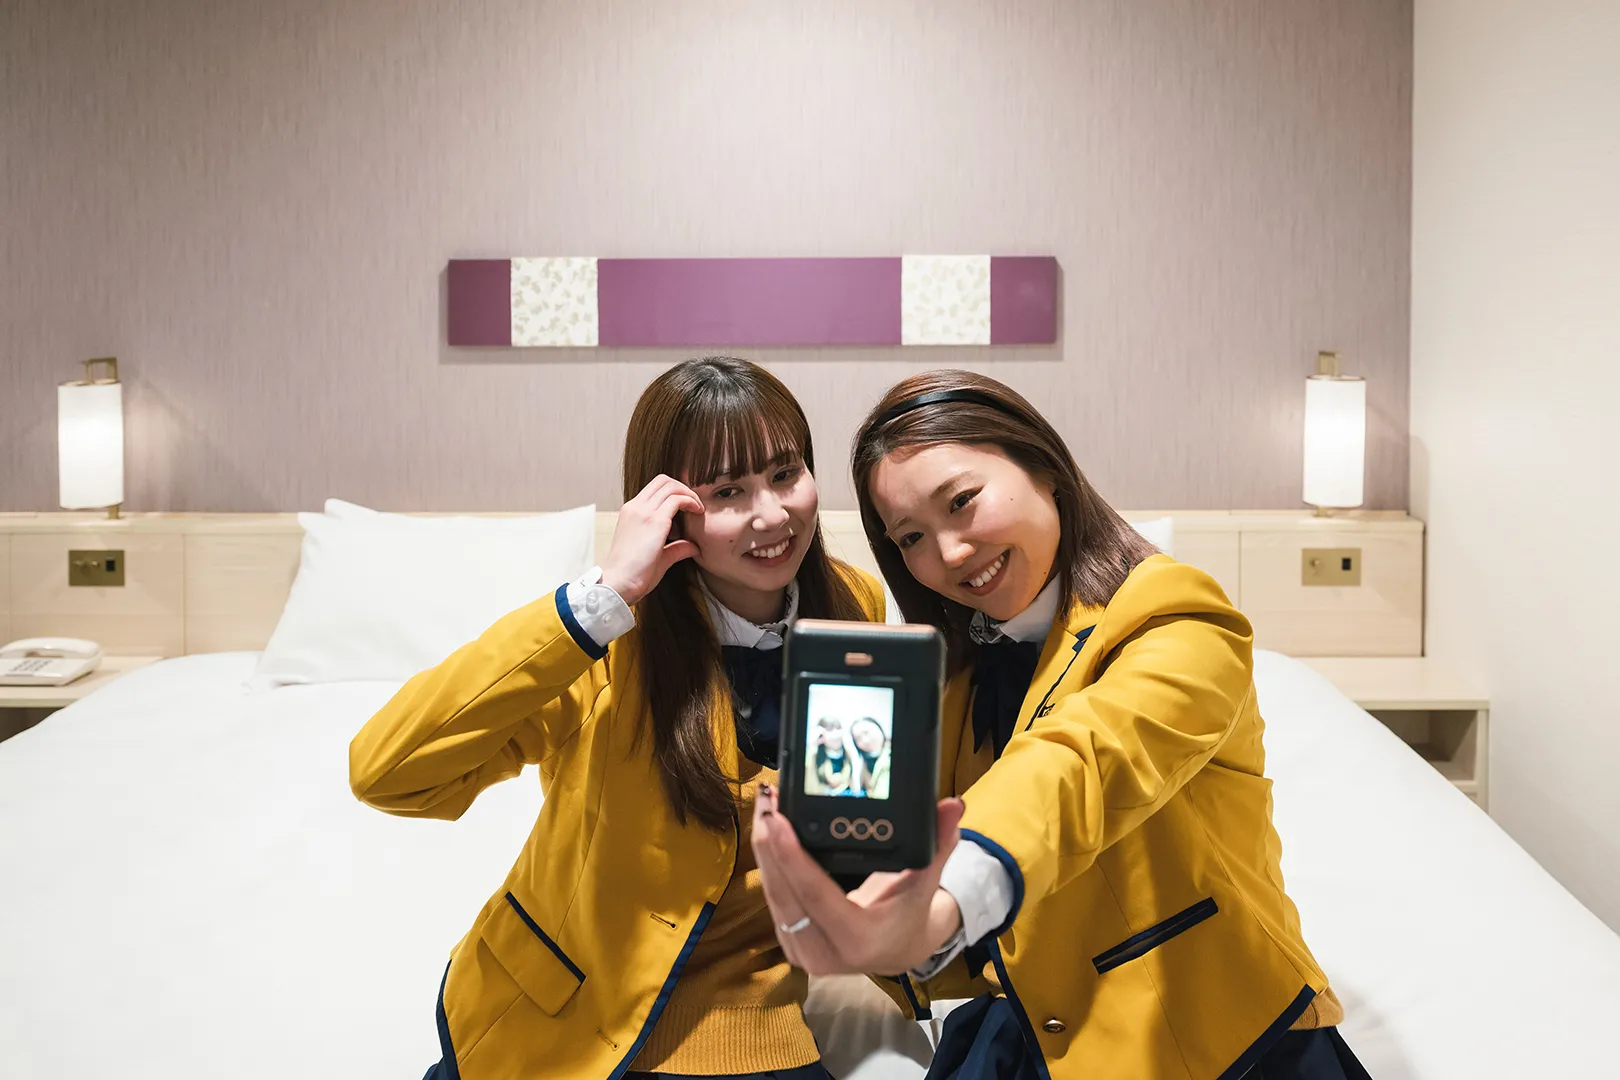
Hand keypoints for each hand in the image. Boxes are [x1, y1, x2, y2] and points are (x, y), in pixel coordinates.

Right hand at [600, 475, 702, 605]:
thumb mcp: (656, 556)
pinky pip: (677, 499)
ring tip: (698, 507)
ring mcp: (644, 512)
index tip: (685, 504)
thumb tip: (693, 546)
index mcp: (631, 512)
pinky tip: (698, 512)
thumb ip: (675, 548)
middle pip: (662, 480)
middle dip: (682, 487)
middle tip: (694, 503)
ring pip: (671, 486)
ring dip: (689, 493)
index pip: (653, 488)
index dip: (673, 491)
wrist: (619, 583)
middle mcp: (635, 507)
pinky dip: (691, 501)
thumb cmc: (633, 574)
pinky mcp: (656, 521)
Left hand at [752, 787, 965, 975]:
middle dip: (770, 844)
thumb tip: (954, 806)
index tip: (777, 820)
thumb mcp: (925, 881)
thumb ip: (938, 844)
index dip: (792, 857)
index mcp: (858, 940)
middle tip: (767, 800)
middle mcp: (824, 953)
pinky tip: (767, 830)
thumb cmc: (911, 913)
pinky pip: (774, 900)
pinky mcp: (790, 941)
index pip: (817, 895)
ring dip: (764, 850)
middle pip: (785, 894)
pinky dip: (769, 864)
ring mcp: (802, 951)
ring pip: (773, 896)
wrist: (899, 950)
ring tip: (765, 806)